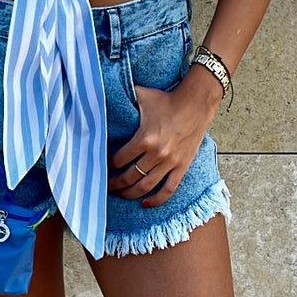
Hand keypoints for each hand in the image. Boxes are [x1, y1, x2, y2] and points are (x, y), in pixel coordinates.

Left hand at [108, 74, 220, 205]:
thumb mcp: (141, 96)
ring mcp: (170, 162)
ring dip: (130, 193)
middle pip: (129, 176)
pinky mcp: (182, 166)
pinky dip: (156, 200)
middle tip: (107, 185)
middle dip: (115, 183)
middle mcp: (157, 154)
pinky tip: (145, 204)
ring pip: (145, 187)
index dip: (108, 166)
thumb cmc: (167, 99)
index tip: (103, 167)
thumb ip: (122, 97)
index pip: (119, 160)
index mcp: (144, 138)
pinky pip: (169, 189)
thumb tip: (100, 92)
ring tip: (121, 194)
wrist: (196, 102)